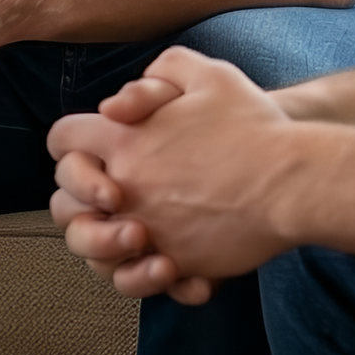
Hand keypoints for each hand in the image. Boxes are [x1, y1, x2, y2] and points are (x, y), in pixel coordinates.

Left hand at [47, 50, 300, 302]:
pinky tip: (168, 264)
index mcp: (122, 137)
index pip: (61, 140)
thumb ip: (158, 74)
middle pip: (63, 205)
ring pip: (91, 253)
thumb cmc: (254, 126)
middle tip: (110, 198)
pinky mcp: (176, 262)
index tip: (92, 151)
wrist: (293, 182)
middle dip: (78, 202)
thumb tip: (117, 105)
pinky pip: (137, 280)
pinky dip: (143, 277)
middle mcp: (125, 185)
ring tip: (136, 236)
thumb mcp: (208, 74)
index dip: (70, 145)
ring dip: (103, 247)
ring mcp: (148, 228)